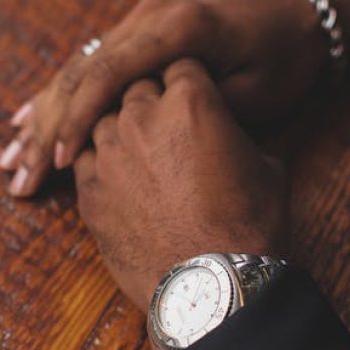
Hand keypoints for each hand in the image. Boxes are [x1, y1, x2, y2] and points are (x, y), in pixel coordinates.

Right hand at [0, 0, 349, 196]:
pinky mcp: (140, 33)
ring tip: (11, 160)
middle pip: (81, 72)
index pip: (110, 72)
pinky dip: (61, 98)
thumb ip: (201, 112)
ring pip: (78, 69)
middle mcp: (150, 17)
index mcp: (178, 27)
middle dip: (47, 127)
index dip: (81, 119)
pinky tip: (30, 121)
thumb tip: (152, 145)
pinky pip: (91, 65)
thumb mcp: (257, 92)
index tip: (61, 160)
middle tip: (19, 175)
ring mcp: (142, 21)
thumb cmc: (286, 56)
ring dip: (44, 117)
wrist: (300, 12)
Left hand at [72, 59, 289, 308]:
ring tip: (138, 152)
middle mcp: (142, 115)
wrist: (211, 284)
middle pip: (135, 85)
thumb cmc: (249, 227)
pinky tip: (117, 178)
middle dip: (150, 99)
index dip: (188, 78)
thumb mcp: (267, 168)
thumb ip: (237, 138)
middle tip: (165, 123)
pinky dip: (98, 163)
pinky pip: (83, 158)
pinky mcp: (88, 189)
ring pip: (102, 118)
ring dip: (119, 129)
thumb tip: (228, 140)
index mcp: (191, 100)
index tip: (191, 93)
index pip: (180, 65)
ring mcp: (108, 152)